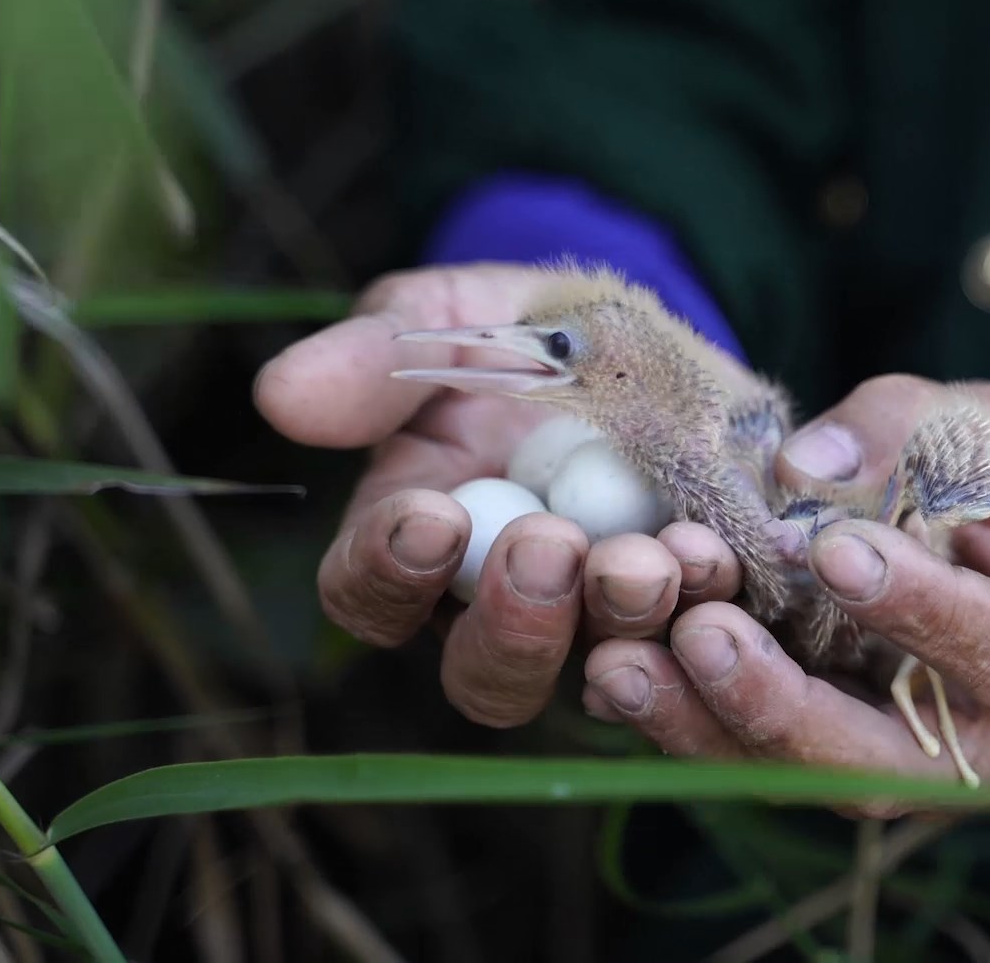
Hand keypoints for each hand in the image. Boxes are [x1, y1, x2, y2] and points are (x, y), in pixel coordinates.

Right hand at [252, 263, 749, 727]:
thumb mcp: (456, 315)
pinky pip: (695, 643)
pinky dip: (705, 606)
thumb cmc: (529, 327)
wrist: (662, 335)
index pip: (370, 594)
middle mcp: (502, 608)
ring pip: (594, 673)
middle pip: (484, 675)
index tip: (430, 517)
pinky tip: (712, 551)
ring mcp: (600, 625)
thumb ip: (377, 355)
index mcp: (415, 542)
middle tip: (547, 545)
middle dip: (514, 623)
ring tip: (648, 556)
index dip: (388, 571)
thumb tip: (278, 396)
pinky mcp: (690, 614)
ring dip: (618, 619)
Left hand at [579, 375, 989, 888]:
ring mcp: (927, 785)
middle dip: (788, 707)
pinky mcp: (852, 782)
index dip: (922, 606)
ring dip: (712, 729)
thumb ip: (909, 437)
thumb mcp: (987, 438)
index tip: (834, 548)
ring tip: (624, 666)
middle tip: (701, 634)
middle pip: (896, 767)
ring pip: (814, 785)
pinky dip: (691, 727)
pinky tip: (618, 676)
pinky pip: (768, 773)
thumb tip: (803, 468)